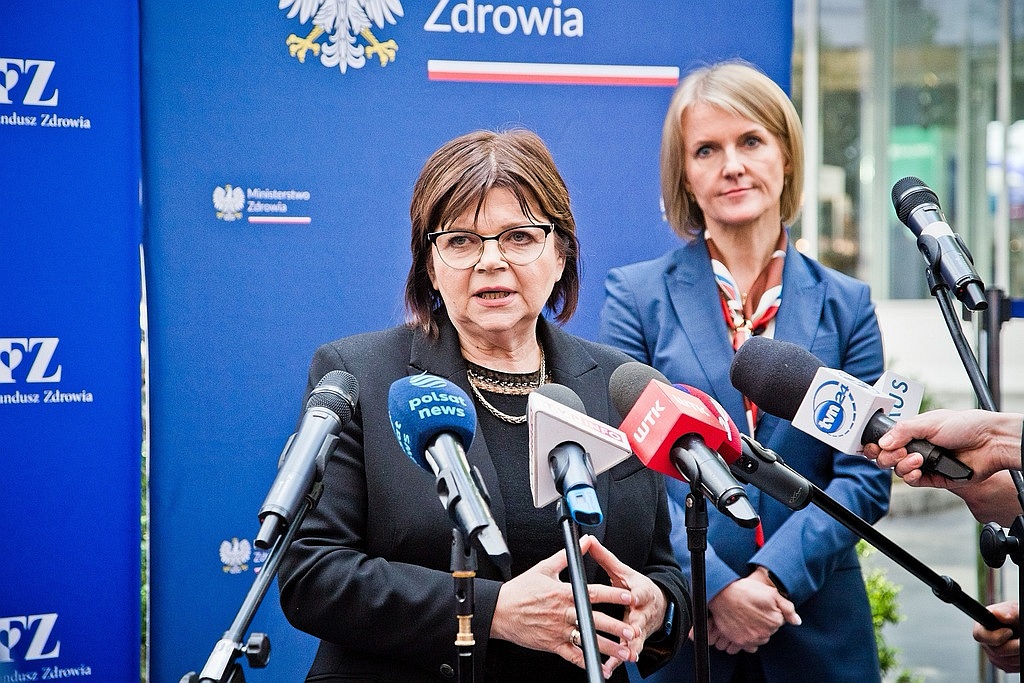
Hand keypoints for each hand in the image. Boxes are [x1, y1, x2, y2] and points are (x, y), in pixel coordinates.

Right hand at [490, 536, 635, 675]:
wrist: (500, 611)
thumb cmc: (520, 591)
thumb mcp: (543, 568)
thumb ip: (567, 556)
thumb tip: (584, 541)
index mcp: (563, 593)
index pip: (593, 594)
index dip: (612, 595)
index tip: (628, 597)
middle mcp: (563, 613)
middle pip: (594, 620)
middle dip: (616, 627)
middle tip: (632, 632)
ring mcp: (558, 631)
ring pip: (587, 641)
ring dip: (607, 647)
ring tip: (624, 652)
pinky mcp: (552, 645)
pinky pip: (573, 656)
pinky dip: (587, 662)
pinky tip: (601, 666)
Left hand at [584, 535, 667, 678]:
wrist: (657, 606)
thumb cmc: (635, 587)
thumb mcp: (623, 572)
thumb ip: (605, 558)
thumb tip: (589, 540)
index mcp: (639, 592)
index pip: (639, 592)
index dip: (636, 595)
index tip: (632, 598)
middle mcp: (641, 612)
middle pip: (639, 620)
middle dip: (635, 628)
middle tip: (631, 634)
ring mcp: (640, 628)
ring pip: (635, 640)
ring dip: (630, 649)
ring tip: (625, 656)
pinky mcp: (635, 641)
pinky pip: (628, 652)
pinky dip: (619, 660)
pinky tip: (610, 667)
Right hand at [700, 568, 799, 653]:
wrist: (722, 593)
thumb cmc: (746, 590)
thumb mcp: (771, 593)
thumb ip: (788, 608)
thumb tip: (797, 622)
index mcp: (776, 621)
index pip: (779, 622)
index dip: (771, 613)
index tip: (762, 607)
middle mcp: (765, 633)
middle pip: (769, 631)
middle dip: (764, 623)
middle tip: (753, 610)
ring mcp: (752, 639)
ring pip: (759, 639)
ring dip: (755, 631)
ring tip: (746, 617)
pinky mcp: (739, 642)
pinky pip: (748, 647)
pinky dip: (747, 639)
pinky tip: (742, 627)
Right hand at [863, 409, 1021, 484]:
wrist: (990, 443)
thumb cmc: (966, 426)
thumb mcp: (929, 422)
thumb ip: (903, 431)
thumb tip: (882, 442)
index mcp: (913, 432)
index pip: (886, 440)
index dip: (877, 445)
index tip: (875, 446)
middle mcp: (916, 448)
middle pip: (887, 457)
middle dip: (888, 456)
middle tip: (899, 452)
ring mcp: (924, 464)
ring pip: (898, 470)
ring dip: (903, 465)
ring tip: (918, 459)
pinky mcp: (933, 478)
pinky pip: (912, 482)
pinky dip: (911, 476)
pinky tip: (919, 470)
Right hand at [973, 601, 1019, 672]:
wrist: (1021, 626)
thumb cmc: (1016, 617)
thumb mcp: (1013, 611)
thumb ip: (1006, 612)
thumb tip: (999, 614)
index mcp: (981, 627)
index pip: (979, 636)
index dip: (996, 636)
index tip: (1010, 631)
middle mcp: (985, 643)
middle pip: (996, 652)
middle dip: (1014, 646)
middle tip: (1022, 640)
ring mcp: (993, 656)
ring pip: (1006, 662)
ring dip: (1019, 654)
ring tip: (1022, 642)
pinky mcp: (1003, 665)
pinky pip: (1012, 667)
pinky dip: (1020, 660)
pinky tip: (1021, 651)